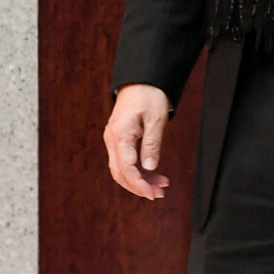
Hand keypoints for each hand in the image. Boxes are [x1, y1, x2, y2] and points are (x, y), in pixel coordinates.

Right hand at [104, 84, 172, 199]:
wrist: (142, 79)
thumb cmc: (150, 95)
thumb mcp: (156, 119)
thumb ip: (152, 144)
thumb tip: (150, 168)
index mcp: (120, 134)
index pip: (126, 168)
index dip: (139, 185)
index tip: (153, 194)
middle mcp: (112, 139)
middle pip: (120, 173)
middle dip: (139, 187)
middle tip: (160, 193)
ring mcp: (113, 140)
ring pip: (122, 169)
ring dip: (139, 180)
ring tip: (161, 185)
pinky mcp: (118, 140)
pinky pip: (124, 161)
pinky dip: (138, 171)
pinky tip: (153, 174)